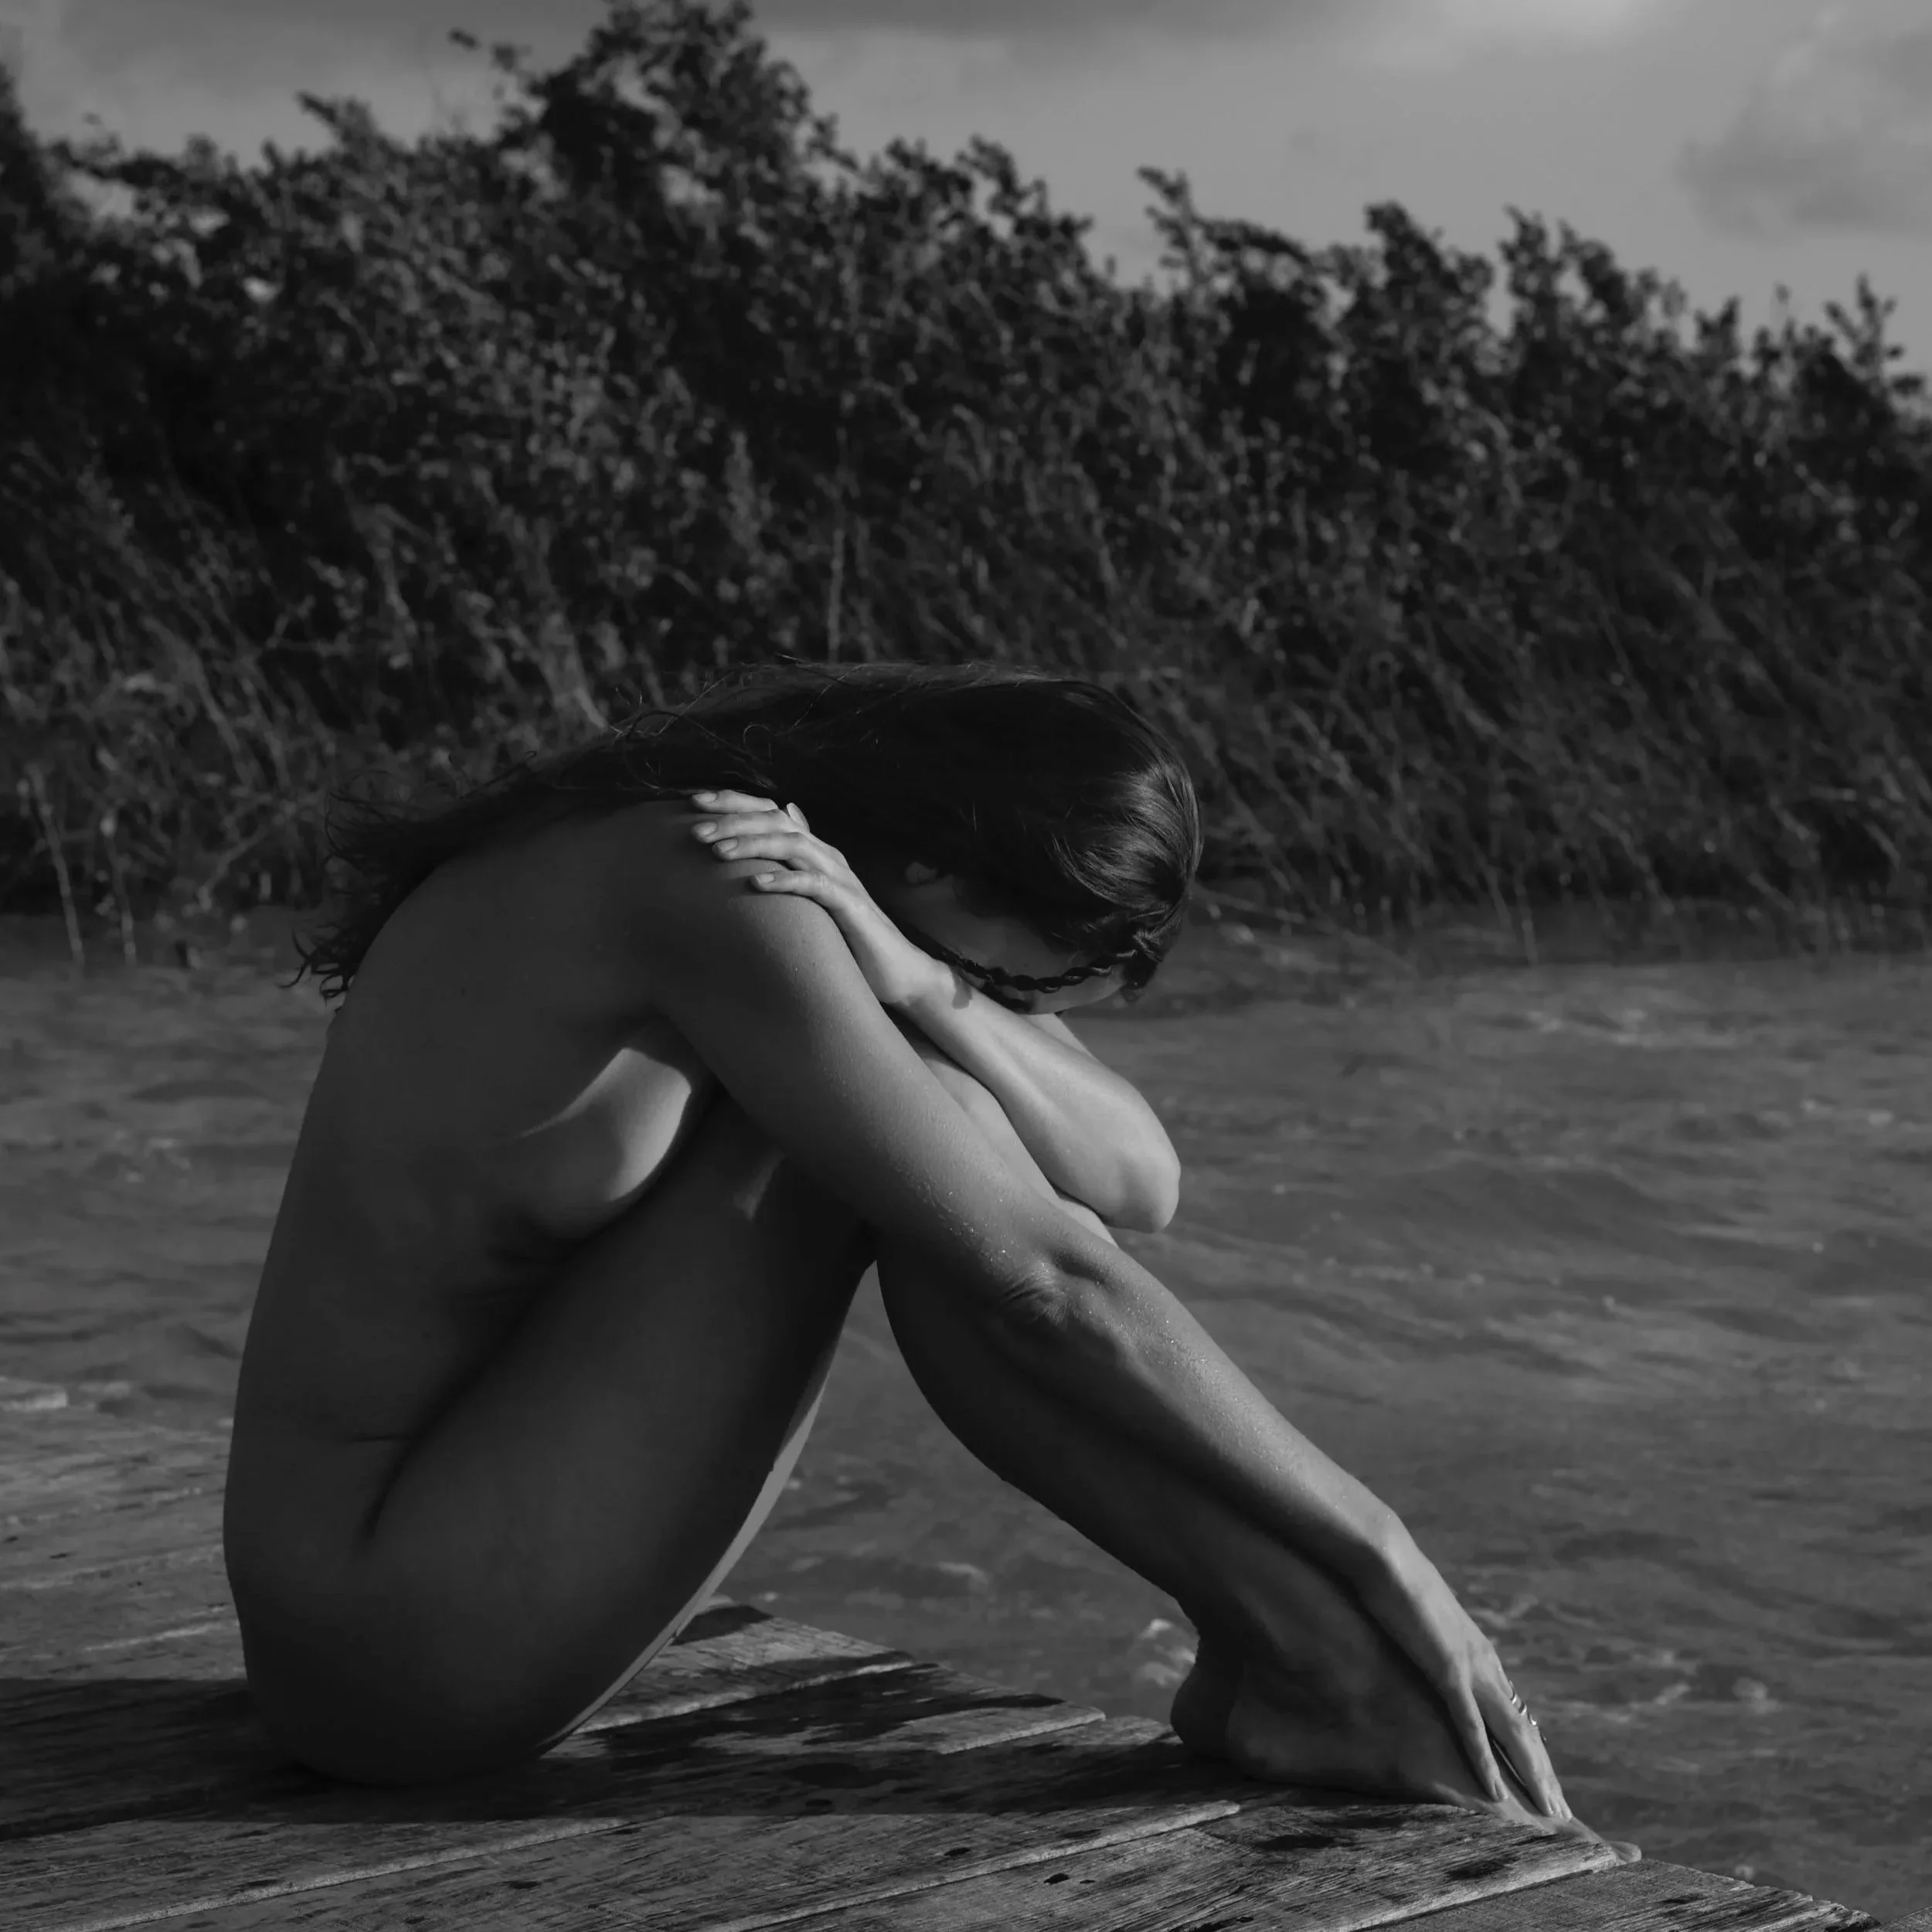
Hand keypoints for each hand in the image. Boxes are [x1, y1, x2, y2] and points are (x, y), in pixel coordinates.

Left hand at [687, 790, 950, 1010]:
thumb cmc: (849, 935)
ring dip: (752, 845)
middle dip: (733, 821)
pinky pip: (815, 886)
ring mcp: (840, 878)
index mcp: (814, 851)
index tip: (693, 801)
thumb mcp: (817, 892)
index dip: (733, 802)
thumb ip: (799, 856)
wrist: (896, 970)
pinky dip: (786, 880)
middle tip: (695, 831)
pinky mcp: (850, 906)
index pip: (771, 812)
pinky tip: (757, 883)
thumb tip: (788, 813)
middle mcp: (827, 856)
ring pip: (794, 845)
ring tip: (717, 852)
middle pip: (777, 821)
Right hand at [1352, 1528, 1570, 1819]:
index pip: (1514, 1712)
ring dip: (1533, 1776)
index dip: (1531, 1750)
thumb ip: (1433, 1641)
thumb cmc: (1396, 1582)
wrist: (1386, 1556)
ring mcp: (1470, 1667)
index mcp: (1479, 1653)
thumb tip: (1428, 1650)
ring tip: (1548, 1813)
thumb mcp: (1421, 1620)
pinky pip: (1471, 1726)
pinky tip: (1497, 1792)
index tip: (1544, 1782)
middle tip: (1560, 1813)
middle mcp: (1485, 1664)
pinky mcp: (1447, 1670)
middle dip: (1544, 1773)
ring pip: (1512, 1734)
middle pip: (1524, 1730)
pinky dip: (1486, 1762)